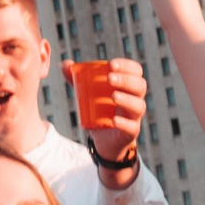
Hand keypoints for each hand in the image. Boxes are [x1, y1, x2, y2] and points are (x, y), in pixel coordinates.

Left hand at [64, 57, 146, 174]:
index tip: (111, 64)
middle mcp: (135, 99)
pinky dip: (124, 123)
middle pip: (140, 86)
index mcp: (127, 87)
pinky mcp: (130, 132)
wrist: (103, 140)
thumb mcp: (87, 94)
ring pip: (139, 106)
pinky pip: (132, 127)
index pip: (135, 71)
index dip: (127, 66)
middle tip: (109, 79)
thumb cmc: (99, 111)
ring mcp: (134, 117)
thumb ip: (77, 79)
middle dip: (126, 80)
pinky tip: (114, 120)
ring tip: (113, 96)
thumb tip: (64, 64)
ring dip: (127, 99)